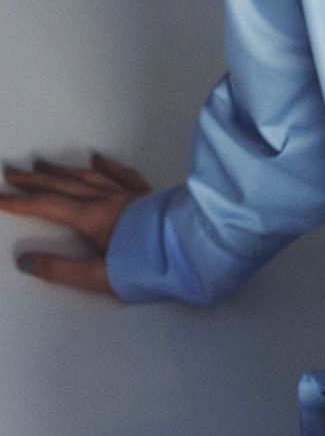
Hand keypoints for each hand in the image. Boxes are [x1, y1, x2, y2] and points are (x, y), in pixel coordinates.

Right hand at [0, 152, 149, 293]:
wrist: (195, 251)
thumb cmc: (151, 267)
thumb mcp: (100, 277)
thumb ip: (62, 271)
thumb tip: (26, 261)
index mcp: (93, 217)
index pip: (47, 207)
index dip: (19, 202)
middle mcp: (108, 199)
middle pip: (63, 185)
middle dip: (34, 180)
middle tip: (11, 173)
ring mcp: (130, 195)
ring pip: (88, 176)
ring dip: (62, 170)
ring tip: (42, 165)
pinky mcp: (149, 196)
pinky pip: (123, 174)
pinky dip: (107, 165)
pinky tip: (98, 158)